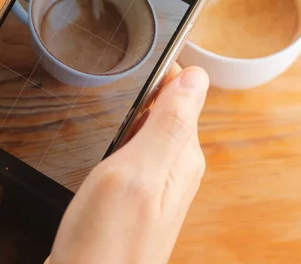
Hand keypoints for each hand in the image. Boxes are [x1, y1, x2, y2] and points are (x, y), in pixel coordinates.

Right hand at [48, 65, 208, 263]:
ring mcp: (155, 182)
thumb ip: (169, 124)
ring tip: (104, 104)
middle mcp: (176, 167)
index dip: (161, 69)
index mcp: (184, 155)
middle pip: (166, 107)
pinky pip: (132, 150)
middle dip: (143, 89)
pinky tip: (102, 138)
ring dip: (129, 112)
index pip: (184, 91)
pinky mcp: (133, 195)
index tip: (134, 56)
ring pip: (147, 127)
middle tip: (112, 79)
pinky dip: (118, 135)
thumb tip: (198, 76)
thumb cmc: (108, 244)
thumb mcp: (139, 173)